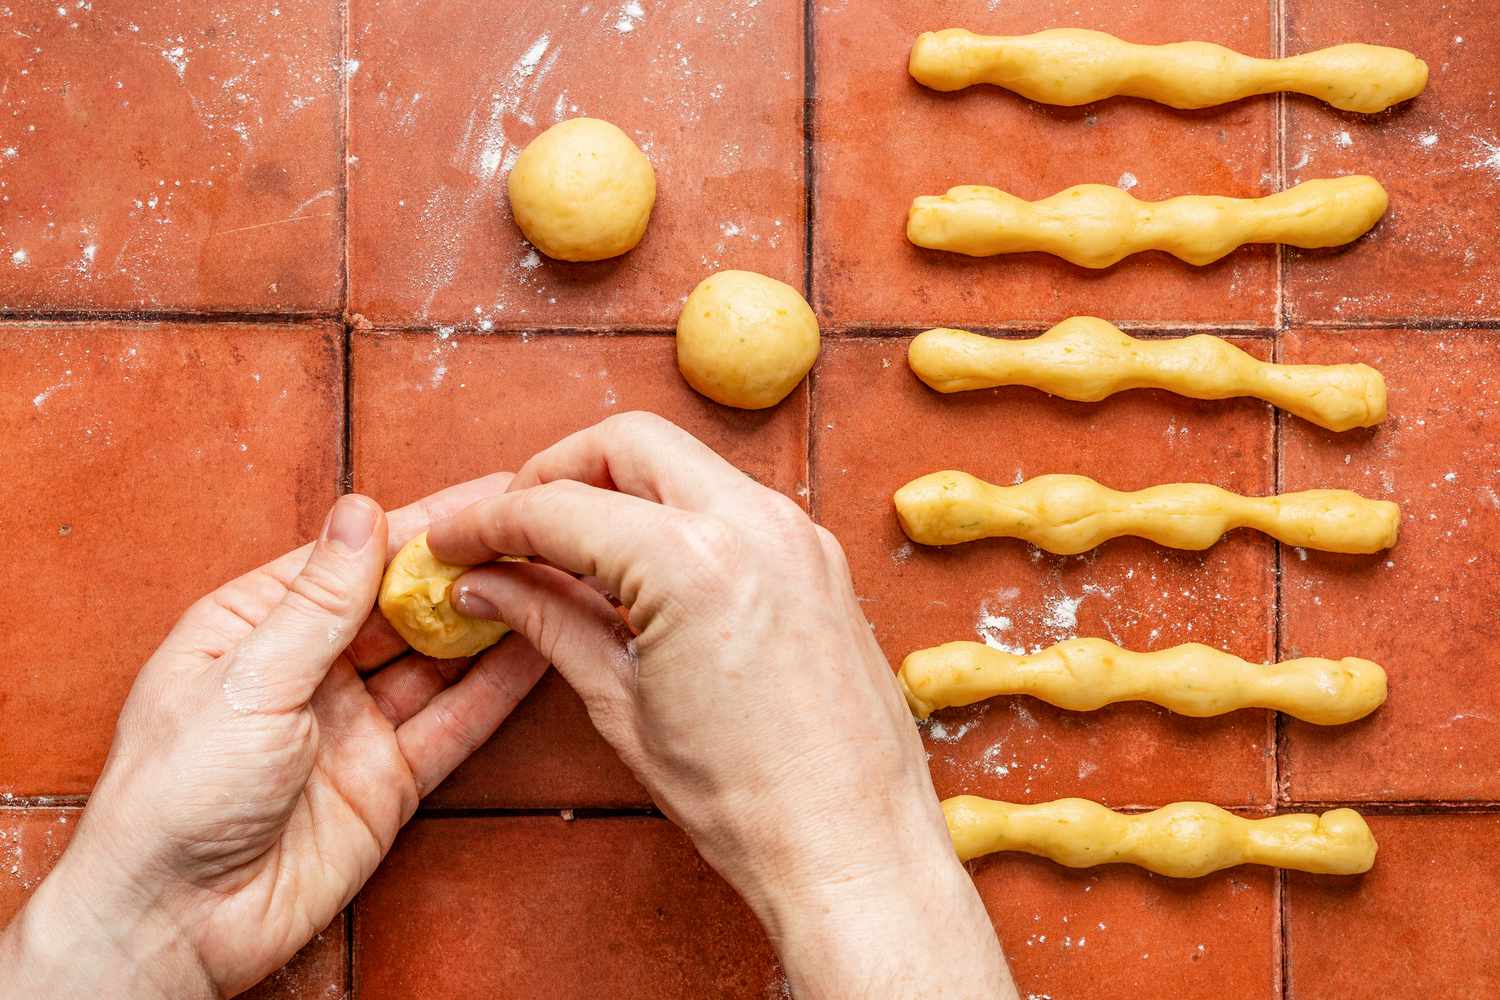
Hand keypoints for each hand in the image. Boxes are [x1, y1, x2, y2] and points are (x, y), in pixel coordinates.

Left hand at [0, 476, 548, 998]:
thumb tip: (362, 511)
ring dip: (490, 622)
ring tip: (553, 579)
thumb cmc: (173, 797)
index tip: (489, 492)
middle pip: (403, 604)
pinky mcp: (388, 779)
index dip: (423, 523)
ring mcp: (353, 723)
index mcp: (255, 626)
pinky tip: (540, 650)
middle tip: (537, 531)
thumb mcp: (248, 681)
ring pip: (438, 660)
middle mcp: (309, 668)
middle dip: (467, 569)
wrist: (174, 924)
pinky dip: (497, 689)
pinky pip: (453, 723)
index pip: (354, 558)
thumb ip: (318, 602)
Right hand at [429, 413, 1015, 998]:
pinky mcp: (819, 556)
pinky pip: (730, 501)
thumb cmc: (743, 798)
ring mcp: (797, 532)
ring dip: (618, 488)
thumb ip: (548, 621)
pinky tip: (640, 569)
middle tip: (511, 528)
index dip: (489, 521)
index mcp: (692, 561)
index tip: (453, 540)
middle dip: (556, 472)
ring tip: (569, 553)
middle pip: (626, 442)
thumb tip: (484, 583)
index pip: (559, 507)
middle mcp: (753, 522)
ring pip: (684, 462)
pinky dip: (674, 513)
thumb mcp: (621, 704)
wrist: (853, 843)